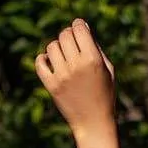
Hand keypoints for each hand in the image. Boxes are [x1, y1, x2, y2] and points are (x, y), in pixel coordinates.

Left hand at [34, 18, 116, 137]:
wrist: (94, 123)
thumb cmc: (104, 94)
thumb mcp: (108, 69)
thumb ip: (96, 47)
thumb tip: (82, 26)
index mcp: (93, 59)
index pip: (79, 28)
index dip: (78, 25)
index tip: (79, 28)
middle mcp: (76, 65)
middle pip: (64, 35)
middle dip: (68, 35)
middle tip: (72, 44)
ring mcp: (62, 76)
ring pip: (51, 47)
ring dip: (57, 48)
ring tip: (63, 57)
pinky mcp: (51, 85)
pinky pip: (39, 62)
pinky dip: (42, 59)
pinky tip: (50, 62)